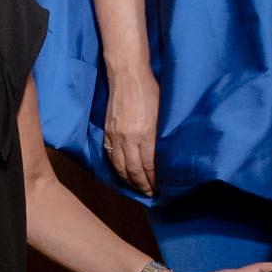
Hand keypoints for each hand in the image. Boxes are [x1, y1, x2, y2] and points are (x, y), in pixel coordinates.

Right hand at [103, 68, 160, 194]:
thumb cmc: (150, 91)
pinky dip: (116, 169)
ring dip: (129, 181)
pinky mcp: (108, 132)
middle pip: (134, 171)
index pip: (149, 166)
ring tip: (137, 188)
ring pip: (120, 167)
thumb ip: (161, 136)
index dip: (154, 180)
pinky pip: (111, 156)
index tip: (159, 187)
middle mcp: (128, 138)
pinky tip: (122, 173)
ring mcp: (116, 136)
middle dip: (142, 185)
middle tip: (149, 194)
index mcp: (145, 134)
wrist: (128, 77)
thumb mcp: (162, 114)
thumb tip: (163, 156)